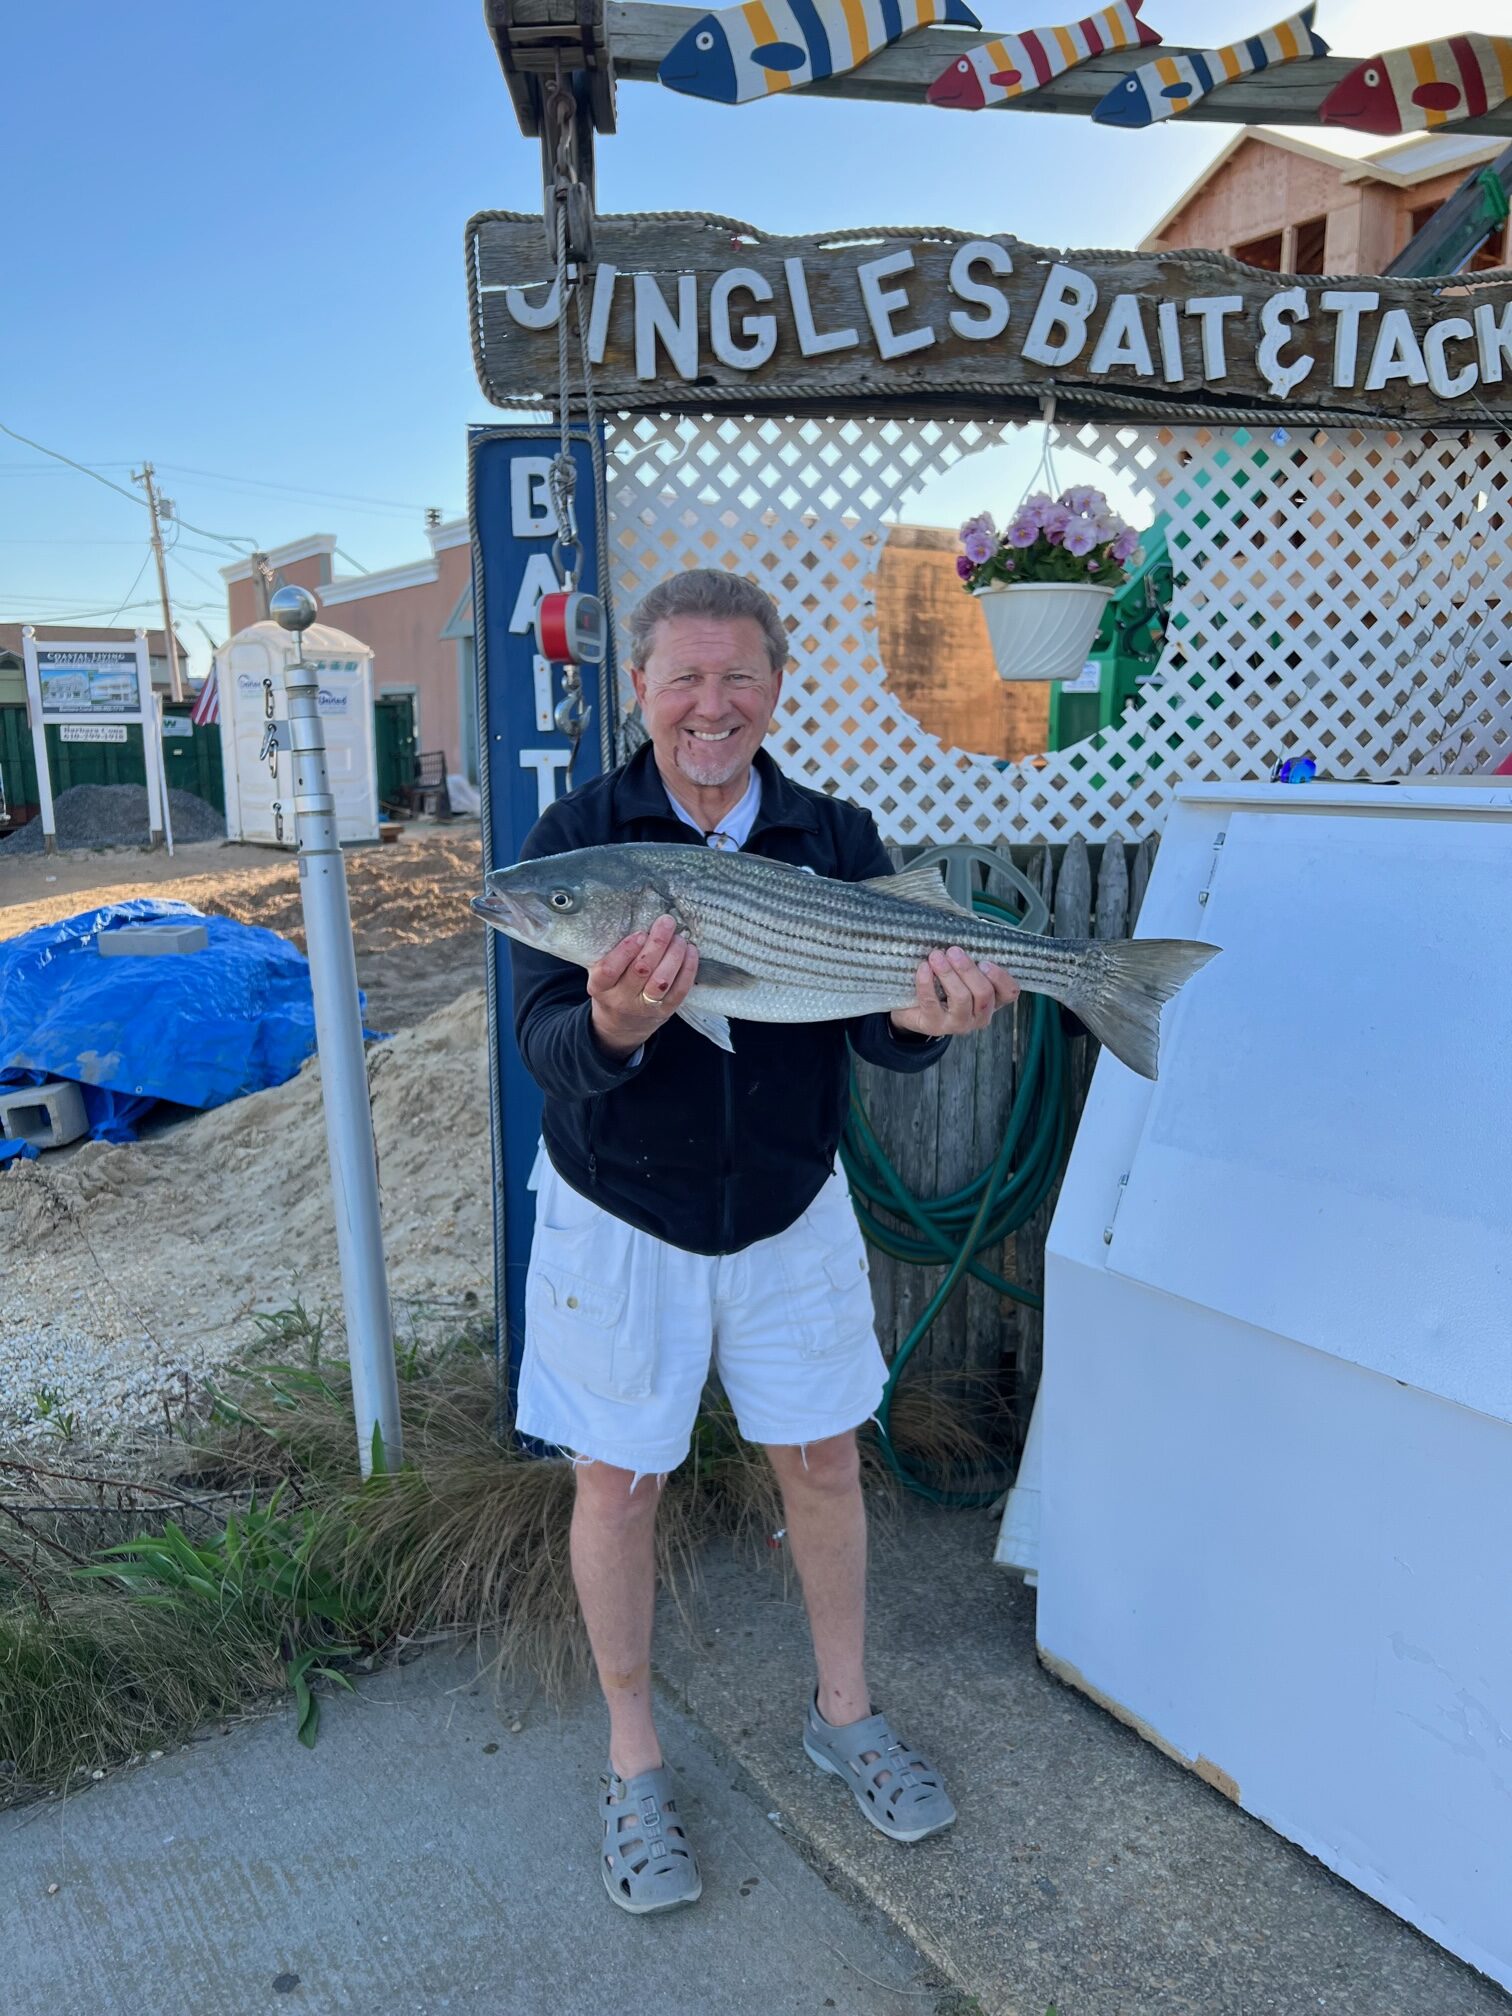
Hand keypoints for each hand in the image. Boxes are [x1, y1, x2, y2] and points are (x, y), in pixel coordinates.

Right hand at [588, 914, 699, 1058]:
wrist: (620, 1026)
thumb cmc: (612, 988)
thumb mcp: (602, 974)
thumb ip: (613, 952)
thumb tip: (639, 916)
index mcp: (600, 987)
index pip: (610, 969)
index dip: (626, 950)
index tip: (640, 933)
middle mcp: (621, 999)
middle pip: (641, 971)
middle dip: (657, 944)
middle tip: (666, 922)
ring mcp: (644, 1008)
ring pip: (662, 981)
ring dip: (674, 955)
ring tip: (679, 937)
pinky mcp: (665, 1011)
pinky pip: (680, 990)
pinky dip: (688, 968)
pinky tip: (690, 951)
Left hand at [889, 947, 1020, 1039]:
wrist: (914, 1009)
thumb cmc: (942, 987)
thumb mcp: (961, 974)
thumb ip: (970, 960)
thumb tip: (968, 932)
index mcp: (992, 1001)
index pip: (1009, 992)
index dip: (1001, 977)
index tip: (985, 961)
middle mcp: (980, 1016)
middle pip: (983, 993)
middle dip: (968, 969)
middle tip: (953, 951)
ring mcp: (958, 1024)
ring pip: (961, 998)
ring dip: (948, 973)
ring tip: (936, 956)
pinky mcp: (935, 1025)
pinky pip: (932, 1002)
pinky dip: (927, 982)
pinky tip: (924, 968)